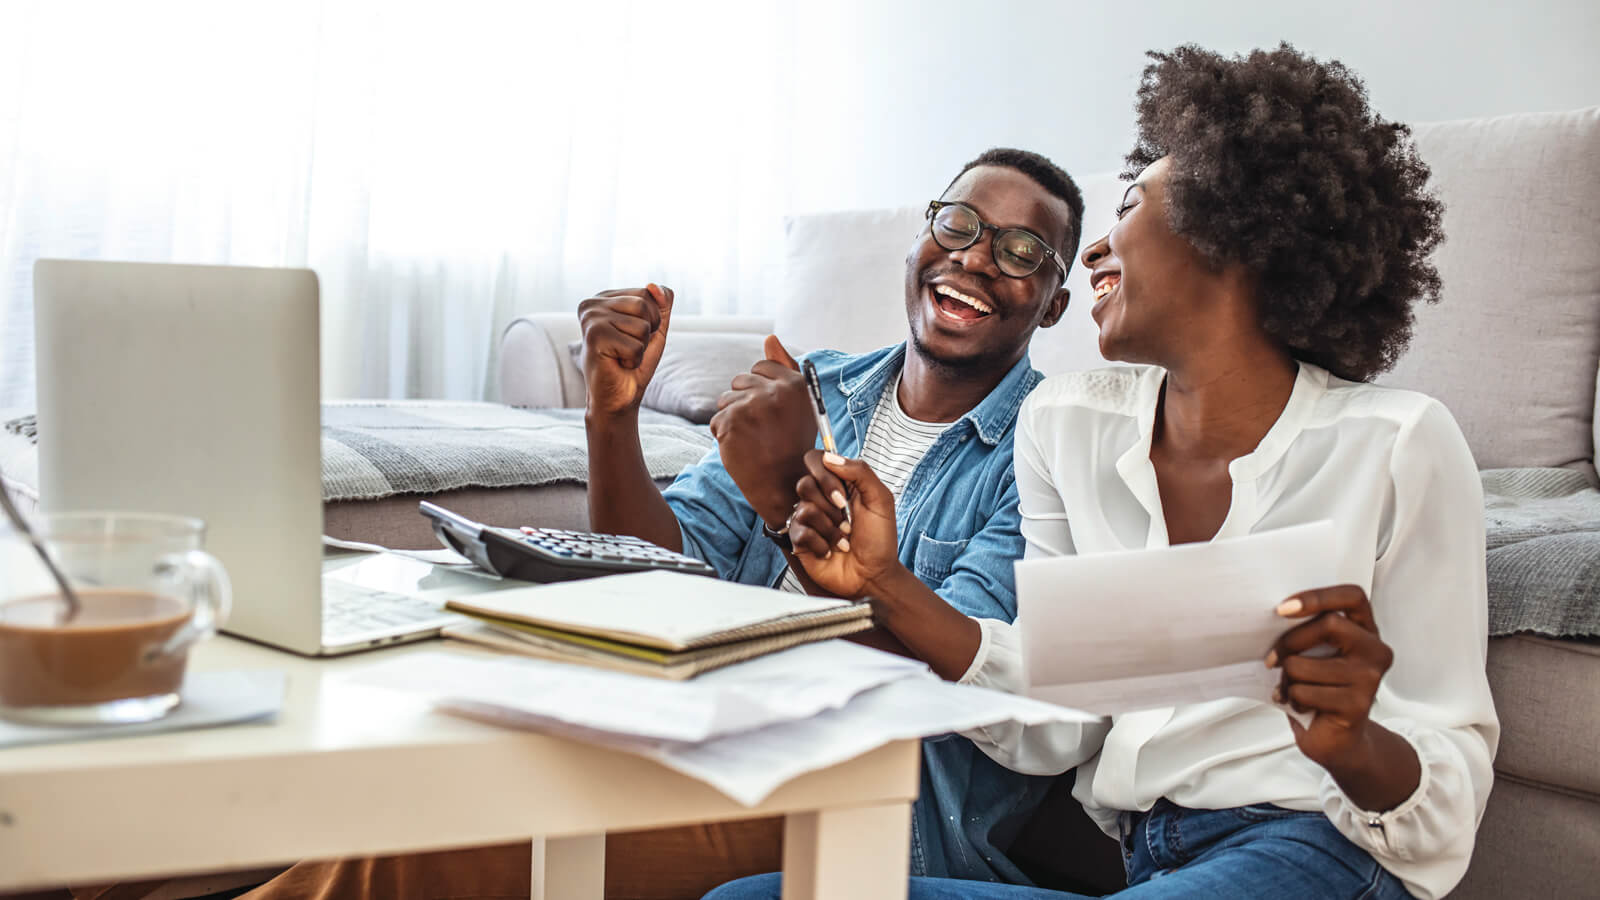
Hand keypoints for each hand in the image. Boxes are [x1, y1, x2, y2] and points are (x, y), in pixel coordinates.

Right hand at [577, 284, 673, 417]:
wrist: (618, 397)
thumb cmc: (634, 362)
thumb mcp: (655, 328)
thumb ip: (661, 303)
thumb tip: (653, 286)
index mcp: (605, 297)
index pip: (648, 293)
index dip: (652, 320)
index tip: (632, 336)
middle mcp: (592, 303)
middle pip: (645, 304)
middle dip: (648, 332)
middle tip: (628, 348)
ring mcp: (590, 318)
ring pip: (642, 325)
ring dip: (640, 347)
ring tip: (622, 356)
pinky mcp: (593, 336)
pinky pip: (636, 345)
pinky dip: (634, 360)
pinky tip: (617, 364)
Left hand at [708, 336, 817, 527]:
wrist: (784, 486)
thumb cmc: (791, 444)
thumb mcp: (798, 405)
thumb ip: (785, 368)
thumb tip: (769, 337)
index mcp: (795, 384)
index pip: (761, 367)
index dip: (760, 389)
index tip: (770, 411)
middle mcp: (775, 391)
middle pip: (740, 381)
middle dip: (744, 402)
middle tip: (762, 429)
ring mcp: (752, 406)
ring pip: (725, 400)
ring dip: (733, 419)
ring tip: (752, 439)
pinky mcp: (731, 423)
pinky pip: (716, 420)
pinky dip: (724, 436)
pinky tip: (743, 449)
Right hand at [788, 451, 898, 598]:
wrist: (874, 575)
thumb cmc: (879, 539)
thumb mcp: (881, 500)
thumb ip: (860, 472)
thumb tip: (829, 457)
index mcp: (839, 484)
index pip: (816, 461)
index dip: (824, 475)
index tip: (842, 495)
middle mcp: (820, 499)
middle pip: (805, 483)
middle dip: (830, 506)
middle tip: (848, 521)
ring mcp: (808, 519)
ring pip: (803, 509)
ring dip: (830, 528)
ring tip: (844, 539)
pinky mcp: (800, 540)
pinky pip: (800, 531)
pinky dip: (821, 543)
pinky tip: (831, 551)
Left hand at [1266, 586, 1411, 788]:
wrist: (1336, 739)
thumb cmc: (1319, 689)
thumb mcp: (1316, 655)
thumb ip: (1309, 633)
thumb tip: (1270, 617)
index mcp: (1365, 630)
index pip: (1352, 596)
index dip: (1319, 596)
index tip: (1283, 608)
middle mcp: (1375, 650)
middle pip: (1328, 624)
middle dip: (1290, 641)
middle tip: (1272, 659)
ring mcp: (1370, 678)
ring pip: (1306, 663)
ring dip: (1287, 678)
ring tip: (1291, 689)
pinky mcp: (1357, 705)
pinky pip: (1305, 692)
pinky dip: (1292, 699)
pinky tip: (1300, 706)